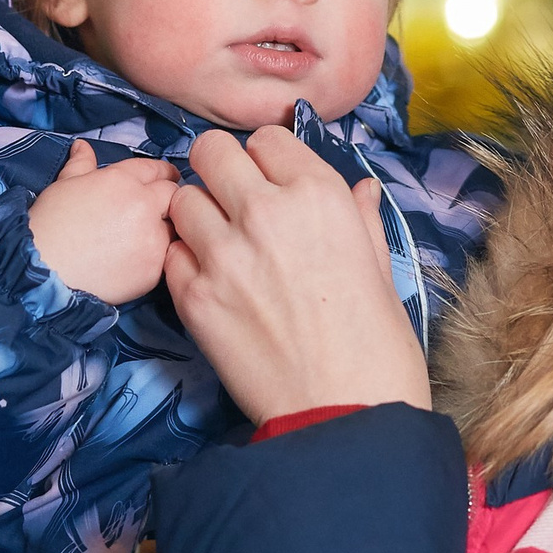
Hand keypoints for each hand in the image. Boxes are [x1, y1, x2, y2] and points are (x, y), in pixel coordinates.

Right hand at [30, 140, 181, 304]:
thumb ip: (81, 164)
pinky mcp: (153, 269)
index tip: (166, 178)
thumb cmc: (48, 226)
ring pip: (175, 228)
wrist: (42, 271)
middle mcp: (143, 205)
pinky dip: (156, 257)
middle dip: (170, 198)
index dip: (162, 173)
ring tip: (146, 238)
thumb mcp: (63, 186)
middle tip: (163, 207)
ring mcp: (152, 238)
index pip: (156, 168)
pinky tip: (138, 260)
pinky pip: (166, 258)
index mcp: (121, 180)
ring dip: (165, 229)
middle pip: (174, 195)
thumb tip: (82, 146)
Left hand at [164, 126, 430, 423]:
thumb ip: (359, 219)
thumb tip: (359, 189)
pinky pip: (171, 254)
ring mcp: (223, 254)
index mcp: (319, 195)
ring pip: (182, 199)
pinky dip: (185, 262)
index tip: (270, 182)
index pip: (268, 139)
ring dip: (197, 214)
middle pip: (211, 151)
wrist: (344, 414)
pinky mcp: (193, 297)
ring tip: (218, 243)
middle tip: (231, 199)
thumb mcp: (380, 269)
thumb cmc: (377, 345)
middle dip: (219, 170)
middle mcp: (265, 212)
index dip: (266, 159)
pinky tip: (211, 282)